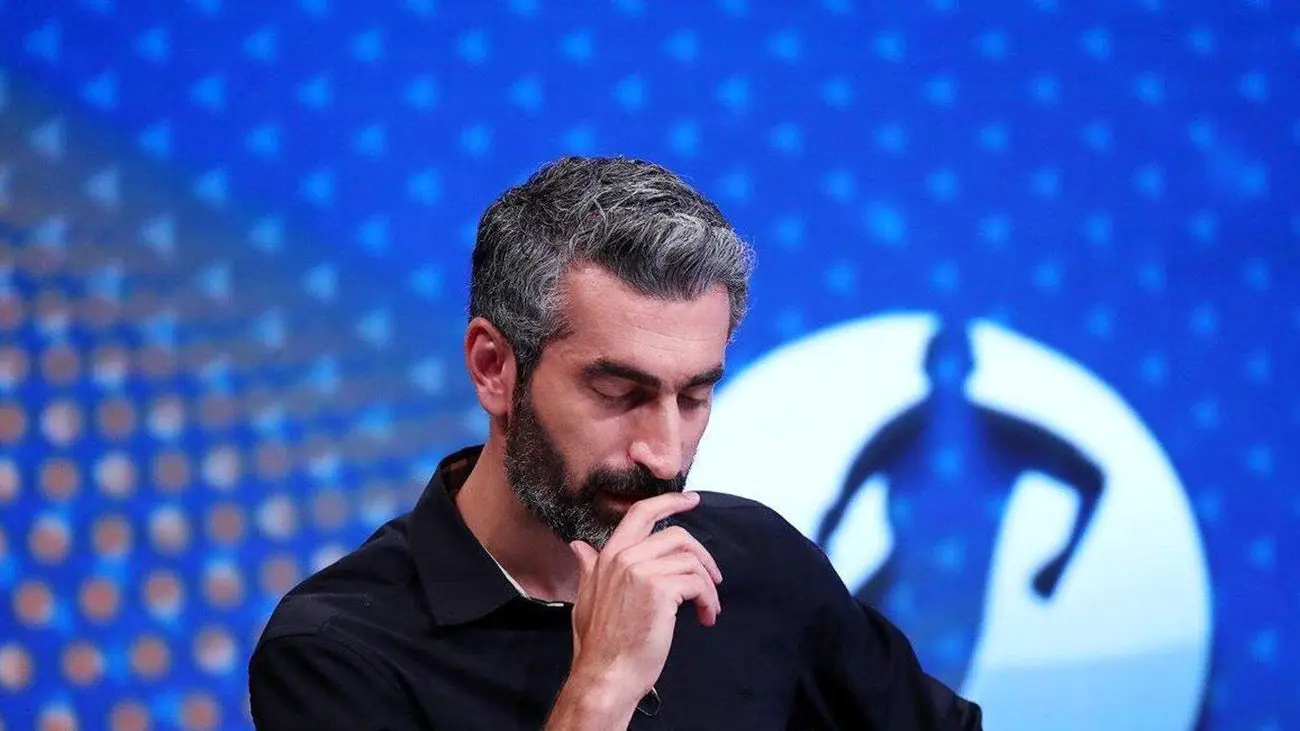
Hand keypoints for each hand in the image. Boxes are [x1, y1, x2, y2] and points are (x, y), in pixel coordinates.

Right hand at [545, 491, 722, 728]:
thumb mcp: (586, 599)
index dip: (670, 501)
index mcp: (608, 556)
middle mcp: (623, 557)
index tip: (692, 501)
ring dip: (708, 585)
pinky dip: (708, 599)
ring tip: (709, 607)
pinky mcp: (659, 589)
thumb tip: (579, 546)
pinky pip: (697, 583)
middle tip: (714, 577)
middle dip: (702, 555)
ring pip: (691, 560)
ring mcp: (641, 571)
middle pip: (677, 535)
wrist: (604, 676)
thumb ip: (589, 568)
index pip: (640, 513)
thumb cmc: (599, 645)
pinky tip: (705, 617)